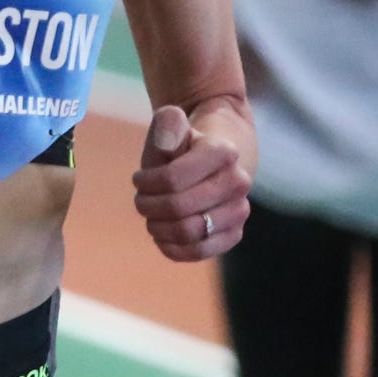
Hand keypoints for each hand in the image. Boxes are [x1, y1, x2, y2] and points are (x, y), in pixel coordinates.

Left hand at [133, 105, 249, 261]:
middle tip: (141, 199)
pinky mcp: (233, 234)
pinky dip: (172, 247)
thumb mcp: (170, 126)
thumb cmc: (182, 145)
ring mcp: (239, 210)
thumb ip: (167, 125)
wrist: (212, 162)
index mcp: (223, 152)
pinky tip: (161, 235)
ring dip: (157, 227)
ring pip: (187, 232)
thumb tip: (166, 145)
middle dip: (148, 205)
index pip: (172, 179)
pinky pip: (199, 252)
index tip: (138, 179)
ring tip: (151, 216)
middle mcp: (238, 182)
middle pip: (177, 207)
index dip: (145, 183)